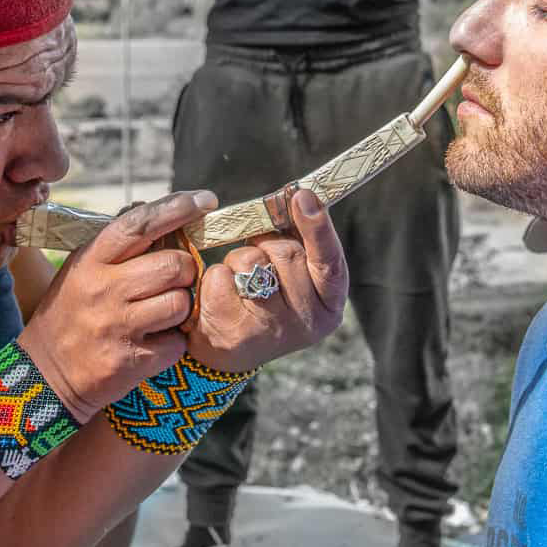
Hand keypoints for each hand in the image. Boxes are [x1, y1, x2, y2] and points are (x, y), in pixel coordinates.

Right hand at [17, 191, 213, 421]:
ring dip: (180, 308)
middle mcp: (103, 289)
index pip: (139, 224)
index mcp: (91, 260)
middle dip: (185, 271)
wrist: (45, 374)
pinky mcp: (132, 360)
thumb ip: (117, 244)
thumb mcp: (81, 271)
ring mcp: (118, 326)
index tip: (205, 200)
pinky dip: (173, 342)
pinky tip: (152, 342)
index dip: (176, 208)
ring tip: (159, 314)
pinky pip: (177, 342)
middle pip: (174, 264)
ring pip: (181, 303)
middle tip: (174, 280)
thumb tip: (156, 209)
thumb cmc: (70, 315)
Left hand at [189, 188, 347, 371]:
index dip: (317, 227)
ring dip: (239, 261)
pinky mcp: (234, 333)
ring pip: (250, 260)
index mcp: (329, 305)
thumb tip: (298, 195)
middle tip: (262, 262)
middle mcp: (307, 323)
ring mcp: (271, 330)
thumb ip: (299, 240)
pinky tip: (221, 299)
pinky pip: (221, 275)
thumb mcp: (291, 274)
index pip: (330, 262)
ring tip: (241, 285)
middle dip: (268, 244)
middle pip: (287, 253)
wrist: (226, 350)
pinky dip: (216, 278)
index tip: (303, 195)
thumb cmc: (264, 299)